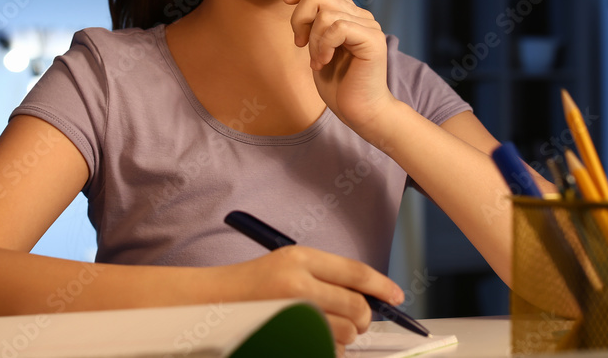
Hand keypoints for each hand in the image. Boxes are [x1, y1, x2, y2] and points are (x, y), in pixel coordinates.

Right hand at [216, 246, 403, 351]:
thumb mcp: (287, 265)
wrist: (211, 303)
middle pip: (357, 306)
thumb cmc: (251, 284)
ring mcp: (293, 314)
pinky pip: (329, 350)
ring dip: (345, 336)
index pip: (356, 272)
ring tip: (324, 328)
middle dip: (363, 316)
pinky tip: (312, 338)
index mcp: (299, 259)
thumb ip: (325, 276)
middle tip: (357, 320)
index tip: (396, 295)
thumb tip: (366, 295)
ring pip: (346, 333)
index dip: (382, 285)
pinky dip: (329, 348)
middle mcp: (298, 285)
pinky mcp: (290, 339)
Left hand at [283, 0, 397, 140]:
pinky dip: (323, 46)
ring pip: (325, 12)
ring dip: (313, 39)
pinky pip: (337, 27)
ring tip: (317, 60)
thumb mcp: (317, 46)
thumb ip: (313, 23)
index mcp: (348, 13)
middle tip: (301, 43)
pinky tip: (324, 63)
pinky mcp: (372, 40)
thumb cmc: (338, 85)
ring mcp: (369, 26)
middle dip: (299, 18)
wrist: (360, 112)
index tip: (288, 4)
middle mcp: (361, 15)